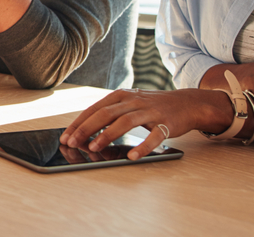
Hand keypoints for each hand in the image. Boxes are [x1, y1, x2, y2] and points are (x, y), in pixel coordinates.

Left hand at [61, 88, 228, 160]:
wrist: (187, 103)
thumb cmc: (151, 107)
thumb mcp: (129, 104)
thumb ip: (110, 114)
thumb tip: (85, 132)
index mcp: (121, 96)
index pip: (94, 109)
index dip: (79, 123)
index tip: (66, 136)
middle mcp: (133, 101)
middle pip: (105, 114)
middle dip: (86, 129)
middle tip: (72, 143)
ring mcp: (150, 111)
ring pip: (125, 122)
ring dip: (107, 136)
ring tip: (93, 148)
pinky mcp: (166, 123)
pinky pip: (154, 136)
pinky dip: (143, 146)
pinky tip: (132, 157)